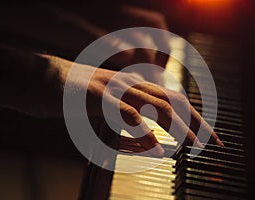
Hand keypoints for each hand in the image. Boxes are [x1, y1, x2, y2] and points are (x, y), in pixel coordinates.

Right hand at [57, 56, 223, 155]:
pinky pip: (126, 114)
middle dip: (195, 122)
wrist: (42, 79)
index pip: (173, 99)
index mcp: (133, 87)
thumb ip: (129, 119)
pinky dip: (143, 132)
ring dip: (178, 127)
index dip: (193, 117)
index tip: (207, 136)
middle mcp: (129, 84)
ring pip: (156, 106)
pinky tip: (154, 149)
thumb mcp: (108, 106)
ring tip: (193, 146)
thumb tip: (150, 143)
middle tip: (212, 142)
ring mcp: (114, 88)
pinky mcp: (97, 96)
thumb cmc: (76, 96)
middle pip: (173, 101)